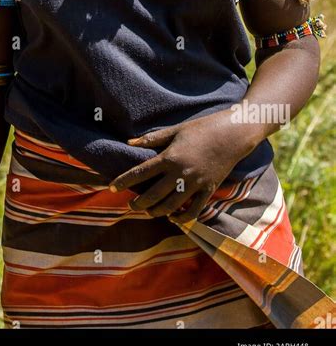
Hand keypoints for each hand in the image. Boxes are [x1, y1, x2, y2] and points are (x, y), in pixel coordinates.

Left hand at [109, 110, 253, 220]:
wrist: (233, 134)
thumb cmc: (203, 128)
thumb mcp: (176, 130)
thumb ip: (152, 139)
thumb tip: (130, 142)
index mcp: (170, 157)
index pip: (140, 172)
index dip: (124, 180)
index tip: (111, 187)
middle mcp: (180, 173)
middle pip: (153, 195)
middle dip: (138, 203)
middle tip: (130, 205)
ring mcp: (195, 183)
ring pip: (171, 206)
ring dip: (156, 212)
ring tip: (148, 211)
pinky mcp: (209, 189)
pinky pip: (194, 210)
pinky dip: (182, 217)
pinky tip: (174, 217)